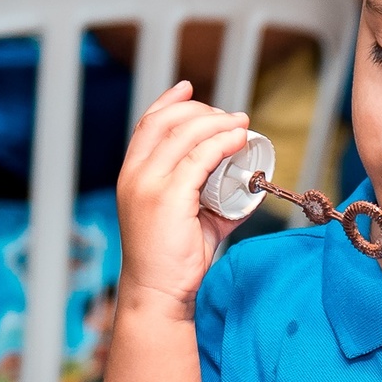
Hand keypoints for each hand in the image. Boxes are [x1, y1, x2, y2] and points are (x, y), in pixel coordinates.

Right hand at [115, 82, 248, 316]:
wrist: (158, 293)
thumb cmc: (173, 260)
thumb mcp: (191, 219)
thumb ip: (213, 198)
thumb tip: (248, 185)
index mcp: (133, 175)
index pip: (147, 124)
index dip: (169, 101)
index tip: (189, 88)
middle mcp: (135, 175)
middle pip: (168, 122)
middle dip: (203, 111)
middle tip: (232, 117)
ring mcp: (148, 185)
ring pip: (185, 135)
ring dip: (218, 123)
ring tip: (242, 125)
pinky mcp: (168, 198)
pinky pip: (199, 158)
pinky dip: (221, 143)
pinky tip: (239, 140)